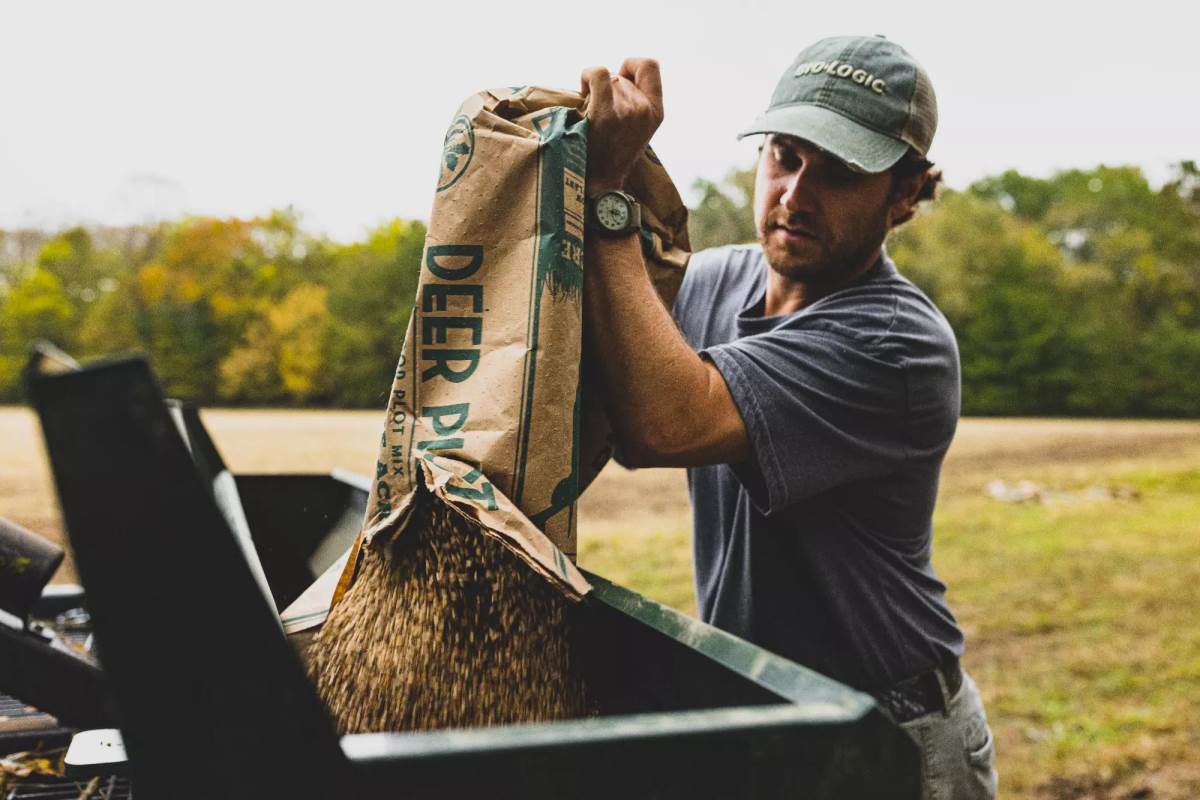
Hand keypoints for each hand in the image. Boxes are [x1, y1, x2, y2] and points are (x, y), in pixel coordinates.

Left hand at [580, 58, 662, 194]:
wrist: (595, 185)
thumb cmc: (607, 155)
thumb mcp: (634, 128)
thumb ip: (633, 101)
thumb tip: (616, 74)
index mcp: (656, 112)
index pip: (650, 65)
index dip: (630, 66)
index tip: (619, 81)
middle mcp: (645, 110)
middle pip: (619, 76)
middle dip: (605, 90)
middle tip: (597, 114)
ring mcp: (627, 112)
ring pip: (606, 79)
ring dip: (592, 93)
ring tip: (589, 118)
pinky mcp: (606, 115)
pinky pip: (598, 74)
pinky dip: (587, 77)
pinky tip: (582, 94)